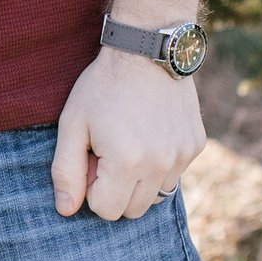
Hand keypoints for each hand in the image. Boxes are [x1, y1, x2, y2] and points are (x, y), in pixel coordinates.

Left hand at [49, 47, 205, 220]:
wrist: (146, 49)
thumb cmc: (103, 86)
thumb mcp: (72, 124)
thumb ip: (66, 171)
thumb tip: (66, 210)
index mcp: (126, 162)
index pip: (105, 210)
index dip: (91, 187)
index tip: (90, 158)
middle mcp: (160, 165)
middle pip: (131, 210)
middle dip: (114, 189)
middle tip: (106, 152)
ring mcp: (182, 156)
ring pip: (155, 196)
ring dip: (138, 181)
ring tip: (128, 143)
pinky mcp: (195, 145)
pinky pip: (174, 174)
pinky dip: (159, 165)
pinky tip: (148, 134)